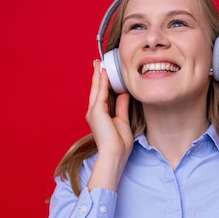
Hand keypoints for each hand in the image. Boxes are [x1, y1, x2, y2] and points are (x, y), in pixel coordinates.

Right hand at [85, 60, 132, 189]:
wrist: (114, 154)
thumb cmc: (119, 144)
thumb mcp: (122, 121)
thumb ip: (122, 106)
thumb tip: (125, 93)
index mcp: (99, 115)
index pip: (101, 95)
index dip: (102, 82)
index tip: (104, 72)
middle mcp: (94, 112)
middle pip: (96, 89)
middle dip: (97, 75)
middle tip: (97, 62)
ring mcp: (94, 111)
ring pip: (97, 88)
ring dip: (98, 75)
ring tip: (99, 63)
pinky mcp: (97, 111)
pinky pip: (101, 92)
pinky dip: (103, 81)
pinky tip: (104, 72)